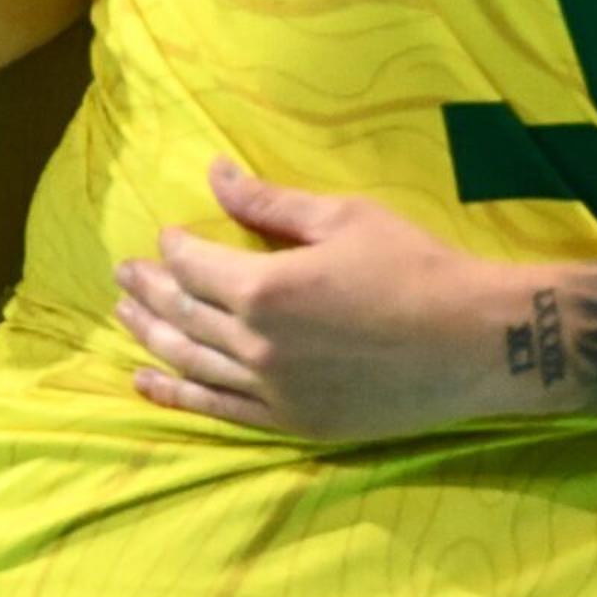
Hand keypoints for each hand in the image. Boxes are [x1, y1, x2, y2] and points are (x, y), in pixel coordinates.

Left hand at [114, 157, 521, 438]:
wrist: (476, 343)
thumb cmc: (413, 267)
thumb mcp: (341, 218)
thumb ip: (268, 203)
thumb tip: (213, 172)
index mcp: (264, 289)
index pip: (193, 265)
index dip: (173, 246)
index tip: (166, 233)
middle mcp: (256, 347)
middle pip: (181, 316)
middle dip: (146, 290)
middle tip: (121, 273)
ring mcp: (273, 393)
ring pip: (191, 365)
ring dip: (150, 338)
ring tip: (123, 316)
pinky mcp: (293, 424)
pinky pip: (218, 412)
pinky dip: (177, 395)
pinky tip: (148, 382)